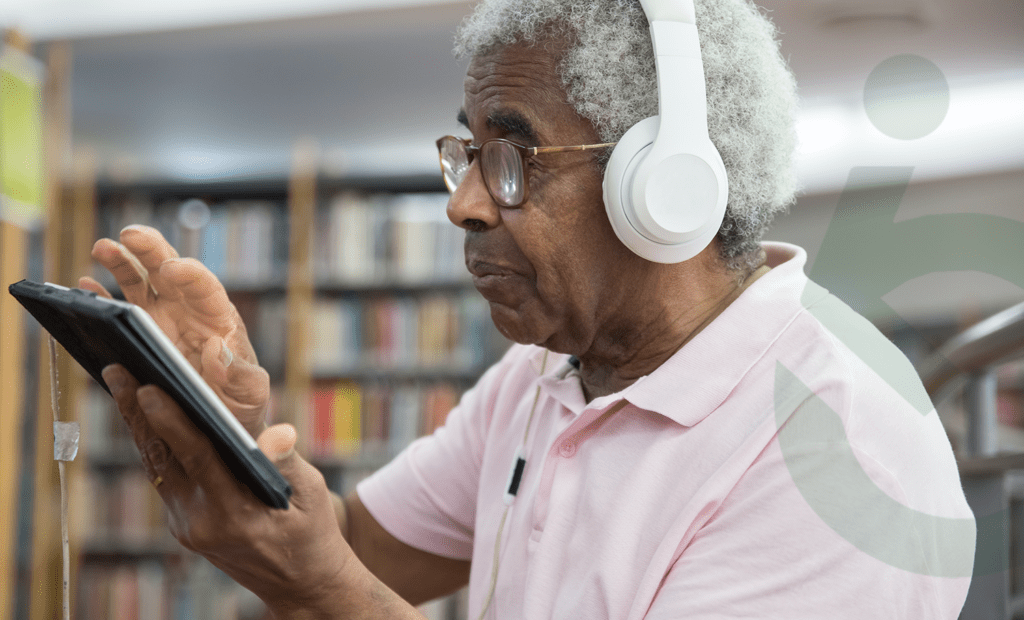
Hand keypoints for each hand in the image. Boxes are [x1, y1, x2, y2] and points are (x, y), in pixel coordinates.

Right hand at [83, 225, 268, 435]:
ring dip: (122, 261)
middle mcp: (189, 309)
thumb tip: (216, 350)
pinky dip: (102, 295)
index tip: (172, 268)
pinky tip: (85, 284)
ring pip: (141, 280)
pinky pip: (120, 306)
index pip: (206, 287)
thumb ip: (239, 375)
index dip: (190, 274)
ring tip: (102, 247)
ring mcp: (163, 317)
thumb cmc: (241, 399)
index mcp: (218, 317)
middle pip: (169, 270)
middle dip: (151, 249)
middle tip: (131, 235)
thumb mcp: (250, 392)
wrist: (221, 413)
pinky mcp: (142, 330)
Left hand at [102, 364, 364, 616]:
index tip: (146, 388)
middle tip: (117, 369)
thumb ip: (286, 462)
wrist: (301, 585)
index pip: (196, 457)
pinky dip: (155, 441)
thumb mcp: (311, 495)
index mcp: (235, 514)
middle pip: (162, 457)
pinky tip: (146, 413)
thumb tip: (278, 433)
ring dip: (138, 423)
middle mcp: (202, 521)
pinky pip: (165, 475)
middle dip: (136, 411)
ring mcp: (188, 525)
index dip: (171, 421)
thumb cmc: (312, 533)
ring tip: (122, 380)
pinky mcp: (184, 523)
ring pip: (156, 465)